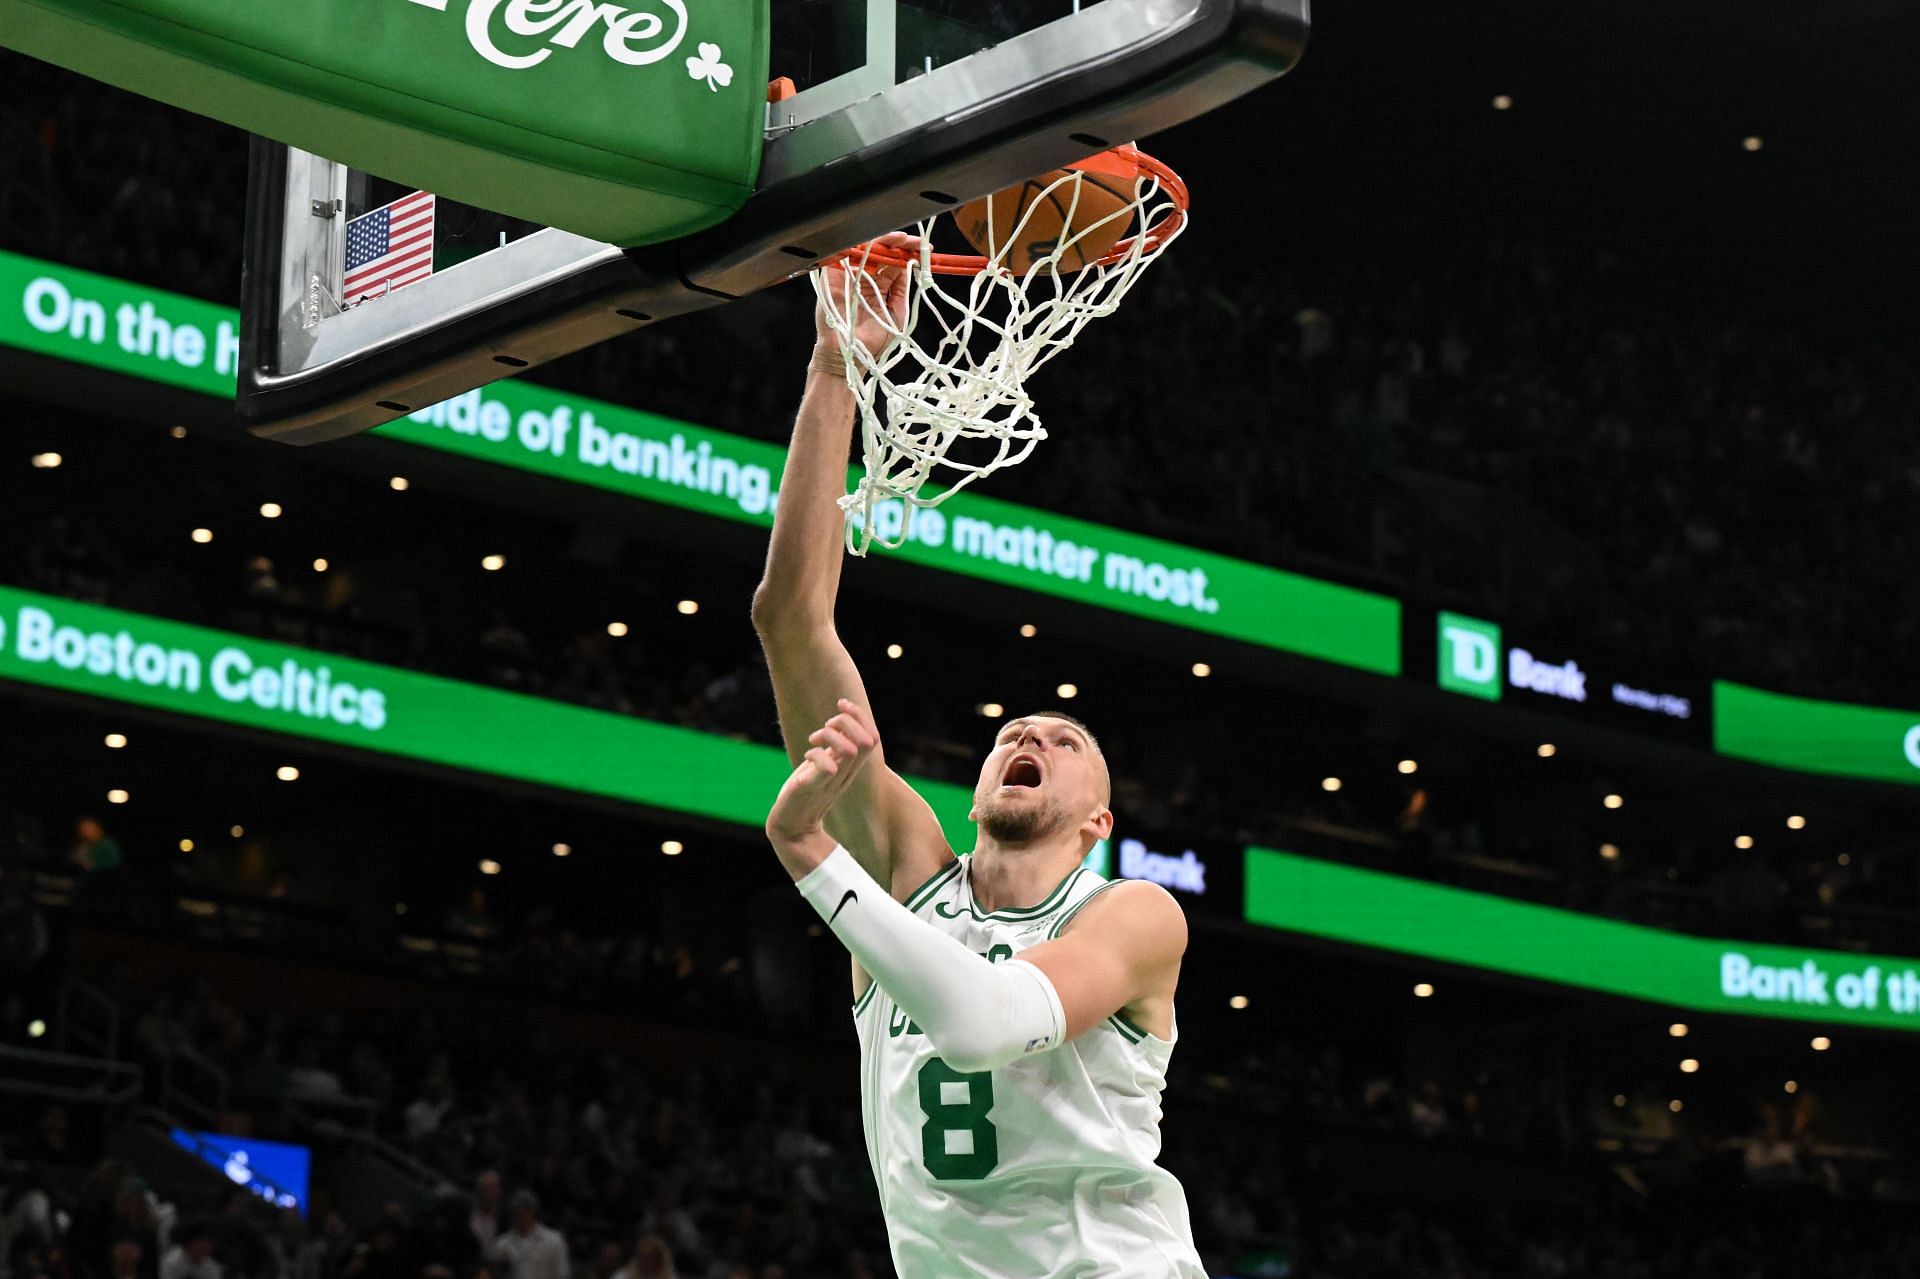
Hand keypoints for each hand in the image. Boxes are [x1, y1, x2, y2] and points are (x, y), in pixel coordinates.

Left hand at [766, 699, 880, 862]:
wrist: (791, 825)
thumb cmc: (806, 791)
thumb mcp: (825, 763)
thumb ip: (835, 747)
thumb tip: (841, 720)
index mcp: (851, 767)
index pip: (873, 737)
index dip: (860, 715)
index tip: (841, 704)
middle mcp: (846, 774)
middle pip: (867, 741)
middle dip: (847, 721)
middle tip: (826, 726)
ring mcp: (831, 782)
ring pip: (850, 750)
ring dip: (831, 736)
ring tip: (814, 740)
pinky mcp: (813, 788)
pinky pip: (826, 767)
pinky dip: (816, 754)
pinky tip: (806, 756)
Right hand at [814, 232, 919, 358]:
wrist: (849, 356)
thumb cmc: (872, 341)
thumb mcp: (896, 313)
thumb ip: (901, 290)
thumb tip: (910, 266)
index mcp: (879, 286)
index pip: (893, 263)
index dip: (908, 253)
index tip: (925, 248)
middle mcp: (864, 278)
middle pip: (880, 252)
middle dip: (897, 244)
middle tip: (912, 241)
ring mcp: (848, 276)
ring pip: (864, 250)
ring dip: (881, 242)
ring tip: (898, 239)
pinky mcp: (832, 277)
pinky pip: (842, 255)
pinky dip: (857, 246)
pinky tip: (873, 243)